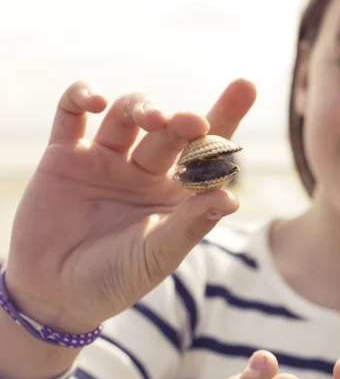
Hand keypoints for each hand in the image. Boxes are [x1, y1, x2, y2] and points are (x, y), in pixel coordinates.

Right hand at [4, 79, 255, 332]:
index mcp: (175, 195)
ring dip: (141, 107)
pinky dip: (82, 98)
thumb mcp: (156, 256)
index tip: (246, 85)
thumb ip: (190, 225)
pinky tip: (96, 101)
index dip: (226, 117)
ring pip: (127, 116)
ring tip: (152, 119)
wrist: (55, 294)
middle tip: (194, 122)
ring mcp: (106, 162)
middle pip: (171, 130)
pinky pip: (72, 115)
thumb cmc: (115, 280)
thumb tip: (233, 198)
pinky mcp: (65, 157)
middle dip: (185, 122)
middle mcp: (145, 172)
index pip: (207, 152)